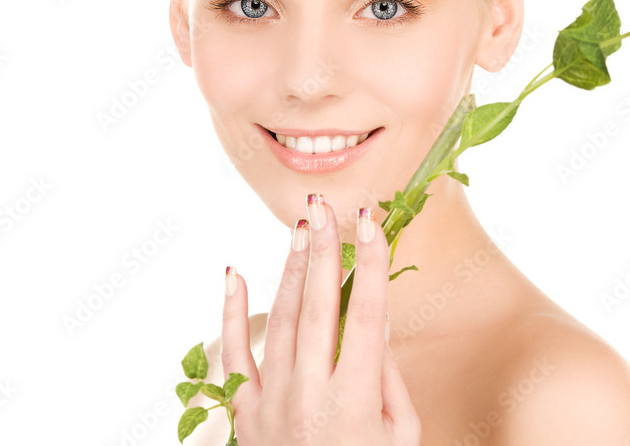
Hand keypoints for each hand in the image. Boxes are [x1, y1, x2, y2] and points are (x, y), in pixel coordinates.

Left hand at [221, 194, 421, 444]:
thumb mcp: (400, 437)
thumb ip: (387, 378)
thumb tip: (374, 321)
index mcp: (354, 403)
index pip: (365, 317)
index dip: (371, 265)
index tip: (372, 223)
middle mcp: (309, 396)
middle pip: (318, 307)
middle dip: (324, 251)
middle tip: (327, 208)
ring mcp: (270, 403)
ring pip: (280, 320)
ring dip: (291, 269)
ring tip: (303, 228)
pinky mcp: (244, 413)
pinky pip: (231, 354)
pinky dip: (229, 312)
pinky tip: (233, 273)